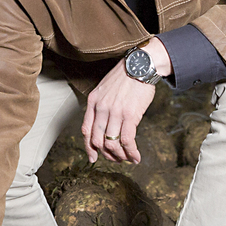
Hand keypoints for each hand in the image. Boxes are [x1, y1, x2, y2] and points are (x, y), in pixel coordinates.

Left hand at [82, 38, 170, 162]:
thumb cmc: (125, 76)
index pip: (86, 130)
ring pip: (112, 143)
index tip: (93, 157)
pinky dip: (131, 152)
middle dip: (106, 154)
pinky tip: (136, 157)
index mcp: (93, 101)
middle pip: (97, 140)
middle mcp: (101, 108)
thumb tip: (104, 124)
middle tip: (115, 160)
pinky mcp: (130, 115)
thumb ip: (101, 105)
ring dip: (119, 156)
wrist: (140, 66)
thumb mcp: (105, 88)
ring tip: (127, 159)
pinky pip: (127, 140)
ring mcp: (115, 112)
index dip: (89, 147)